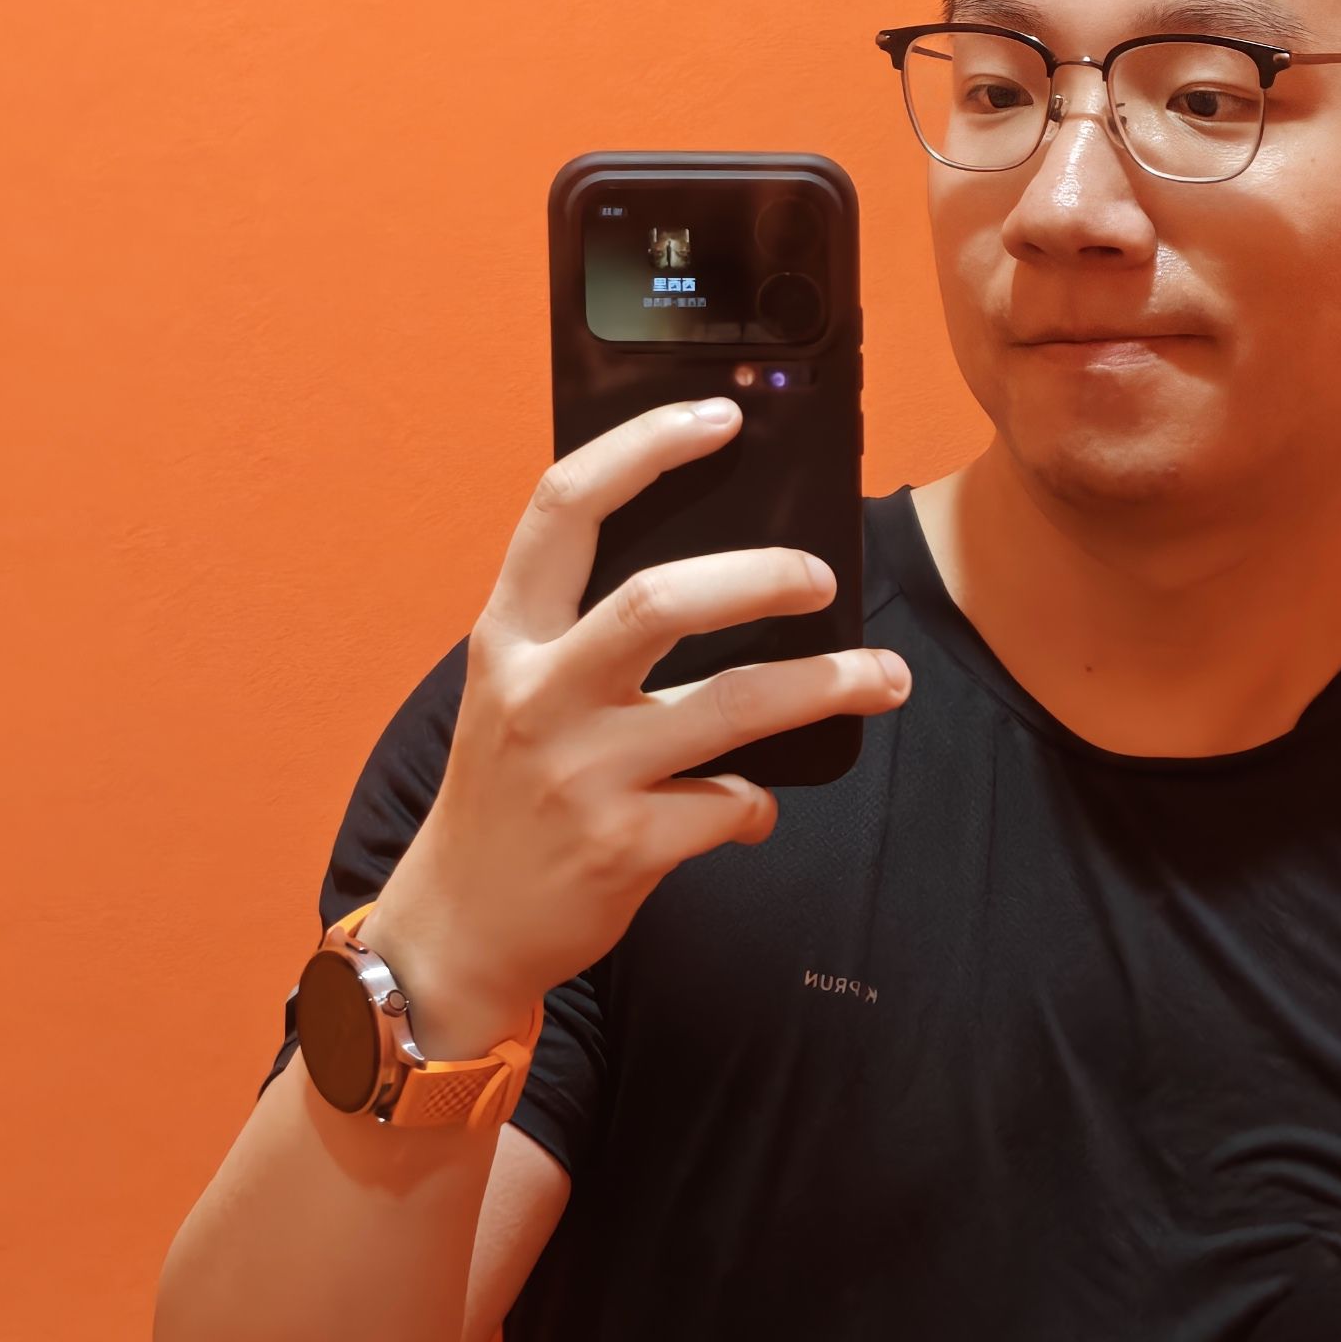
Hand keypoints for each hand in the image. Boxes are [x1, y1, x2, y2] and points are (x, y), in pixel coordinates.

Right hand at [364, 400, 909, 1048]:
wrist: (458, 925)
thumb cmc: (507, 792)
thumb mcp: (516, 691)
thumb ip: (585, 632)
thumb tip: (725, 577)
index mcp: (508, 636)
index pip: (566, 507)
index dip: (645, 447)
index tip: (721, 416)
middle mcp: (538, 694)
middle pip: (661, 600)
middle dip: (763, 577)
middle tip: (824, 576)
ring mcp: (580, 774)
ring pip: (729, 708)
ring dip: (823, 686)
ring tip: (882, 677)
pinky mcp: (621, 848)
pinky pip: (729, 807)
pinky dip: (756, 807)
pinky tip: (750, 809)